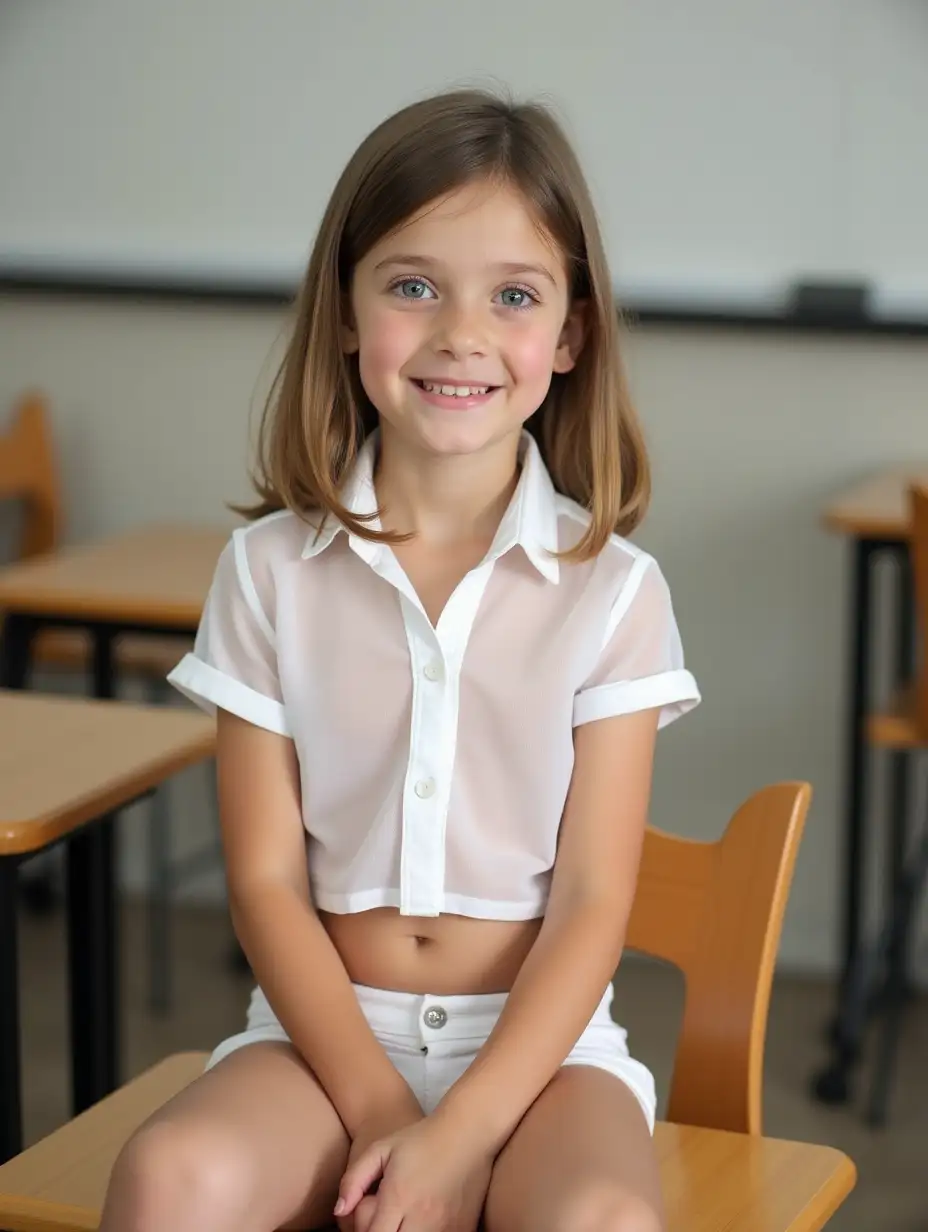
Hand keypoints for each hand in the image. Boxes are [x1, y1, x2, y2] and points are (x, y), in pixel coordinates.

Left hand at [335, 1113, 493, 1231]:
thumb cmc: (421, 1138)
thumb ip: (354, 1179)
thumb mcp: (381, 1148)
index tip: (368, 1221)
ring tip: (403, 1219)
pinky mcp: (462, 1229)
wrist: (468, 1131)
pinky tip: (425, 1221)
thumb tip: (339, 1211)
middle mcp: (422, 1217)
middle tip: (386, 1219)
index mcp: (399, 1197)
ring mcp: (445, 1227)